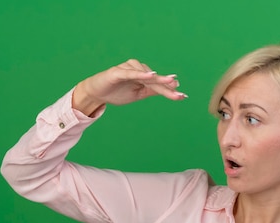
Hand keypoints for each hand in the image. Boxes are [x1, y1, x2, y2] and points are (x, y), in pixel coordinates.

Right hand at [72, 59, 186, 115]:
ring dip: (157, 80)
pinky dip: (141, 73)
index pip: (158, 84)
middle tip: (178, 90)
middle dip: (166, 86)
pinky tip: (151, 75)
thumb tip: (171, 88)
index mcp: (142, 76)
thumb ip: (152, 90)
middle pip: (154, 80)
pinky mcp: (118, 71)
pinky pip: (131, 72)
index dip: (169, 90)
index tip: (182, 96)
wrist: (96, 93)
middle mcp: (137, 69)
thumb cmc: (117, 92)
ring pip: (145, 75)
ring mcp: (128, 69)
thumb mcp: (138, 94)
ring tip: (169, 84)